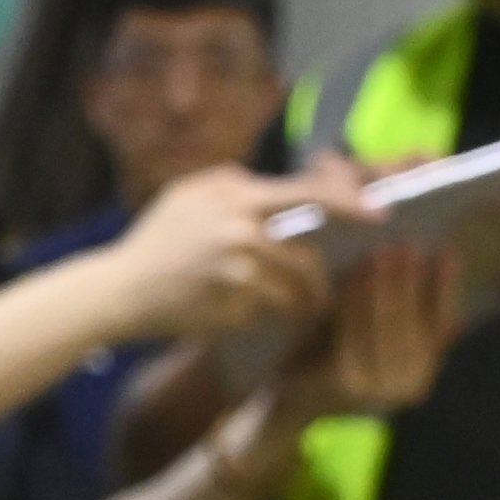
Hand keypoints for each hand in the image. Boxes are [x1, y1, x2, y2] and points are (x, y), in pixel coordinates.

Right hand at [94, 161, 342, 345]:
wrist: (117, 291)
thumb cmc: (155, 239)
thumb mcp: (189, 192)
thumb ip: (235, 181)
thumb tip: (288, 183)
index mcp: (236, 195)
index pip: (310, 194)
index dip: (352, 204)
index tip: (383, 214)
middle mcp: (240, 231)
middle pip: (307, 256)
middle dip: (318, 277)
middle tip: (323, 289)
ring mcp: (237, 272)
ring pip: (294, 290)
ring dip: (300, 303)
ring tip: (294, 310)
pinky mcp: (231, 308)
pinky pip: (269, 314)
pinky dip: (267, 317)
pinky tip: (250, 318)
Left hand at [279, 241, 463, 424]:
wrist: (289, 399)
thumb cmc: (332, 355)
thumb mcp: (374, 328)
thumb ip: (407, 303)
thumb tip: (445, 259)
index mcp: (422, 374)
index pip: (442, 324)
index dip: (447, 286)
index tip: (448, 250)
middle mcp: (408, 387)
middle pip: (416, 324)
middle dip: (411, 281)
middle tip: (408, 244)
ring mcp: (378, 389)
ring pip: (387, 327)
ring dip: (385, 286)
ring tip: (382, 253)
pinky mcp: (346, 384)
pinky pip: (354, 333)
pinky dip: (355, 301)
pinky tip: (353, 274)